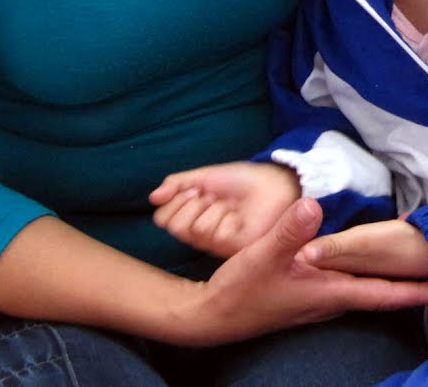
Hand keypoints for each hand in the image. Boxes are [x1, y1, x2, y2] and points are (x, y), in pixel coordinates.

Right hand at [151, 161, 300, 257]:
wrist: (275, 181)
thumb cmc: (243, 181)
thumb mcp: (205, 177)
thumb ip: (178, 184)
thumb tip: (152, 197)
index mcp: (193, 217)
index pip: (162, 218)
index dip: (175, 198)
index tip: (195, 187)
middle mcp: (202, 234)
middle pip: (173, 225)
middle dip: (191, 202)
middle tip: (213, 195)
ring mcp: (217, 243)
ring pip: (194, 229)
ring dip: (211, 207)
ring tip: (230, 204)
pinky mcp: (233, 249)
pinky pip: (212, 234)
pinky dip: (222, 216)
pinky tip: (237, 215)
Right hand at [172, 197, 427, 346]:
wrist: (213, 317)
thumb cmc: (240, 289)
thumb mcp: (263, 255)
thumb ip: (290, 231)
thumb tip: (313, 203)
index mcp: (331, 291)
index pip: (386, 293)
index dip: (421, 290)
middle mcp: (333, 300)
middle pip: (385, 294)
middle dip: (418, 286)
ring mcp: (322, 302)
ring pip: (370, 292)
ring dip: (396, 283)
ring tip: (423, 270)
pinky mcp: (311, 298)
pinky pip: (352, 289)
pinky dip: (371, 279)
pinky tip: (371, 268)